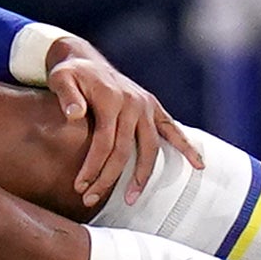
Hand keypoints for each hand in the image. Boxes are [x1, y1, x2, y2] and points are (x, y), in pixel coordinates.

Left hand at [45, 35, 203, 209]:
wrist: (85, 59)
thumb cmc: (70, 74)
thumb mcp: (61, 78)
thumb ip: (67, 95)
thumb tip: (75, 115)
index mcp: (111, 99)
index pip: (104, 142)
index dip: (93, 167)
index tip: (80, 186)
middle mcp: (133, 103)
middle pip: (126, 150)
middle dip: (109, 179)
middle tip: (91, 199)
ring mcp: (147, 106)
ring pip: (150, 148)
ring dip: (142, 176)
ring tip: (131, 199)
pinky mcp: (154, 108)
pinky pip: (172, 130)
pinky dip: (187, 147)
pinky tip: (199, 165)